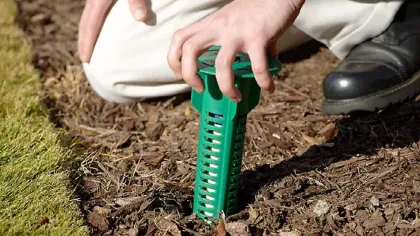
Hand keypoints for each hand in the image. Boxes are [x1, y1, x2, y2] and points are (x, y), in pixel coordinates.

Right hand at [78, 0, 148, 62]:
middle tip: (84, 59)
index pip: (90, 26)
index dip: (87, 44)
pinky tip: (100, 29)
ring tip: (89, 47)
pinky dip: (93, 24)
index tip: (85, 59)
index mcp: (99, 1)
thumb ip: (137, 2)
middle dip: (83, 42)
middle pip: (85, 24)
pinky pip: (93, 13)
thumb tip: (141, 18)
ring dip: (87, 34)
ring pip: (87, 18)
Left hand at [167, 0, 303, 101]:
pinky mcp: (258, 36)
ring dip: (226, 86)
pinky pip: (257, 66)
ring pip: (221, 64)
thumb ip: (238, 45)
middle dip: (190, 75)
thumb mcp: (236, 23)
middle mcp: (219, 27)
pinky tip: (268, 88)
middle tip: (201, 88)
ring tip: (235, 97)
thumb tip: (254, 69)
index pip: (180, 38)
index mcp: (211, 24)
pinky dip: (262, 81)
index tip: (181, 75)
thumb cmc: (258, 8)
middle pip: (190, 50)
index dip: (174, 59)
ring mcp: (237, 32)